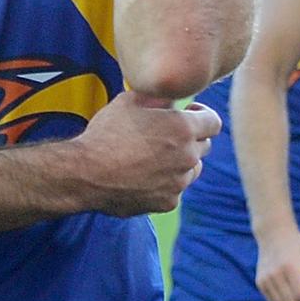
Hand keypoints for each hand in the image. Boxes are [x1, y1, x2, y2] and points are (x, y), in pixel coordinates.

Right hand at [74, 92, 220, 214]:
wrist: (86, 173)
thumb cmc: (106, 133)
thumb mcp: (129, 101)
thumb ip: (158, 98)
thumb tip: (172, 98)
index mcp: (183, 128)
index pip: (214, 121)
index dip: (202, 114)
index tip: (189, 112)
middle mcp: (188, 156)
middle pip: (204, 145)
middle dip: (190, 137)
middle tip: (165, 134)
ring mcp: (179, 182)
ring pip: (192, 169)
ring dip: (180, 161)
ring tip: (152, 157)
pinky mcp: (168, 202)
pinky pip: (175, 189)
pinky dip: (165, 182)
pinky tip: (142, 175)